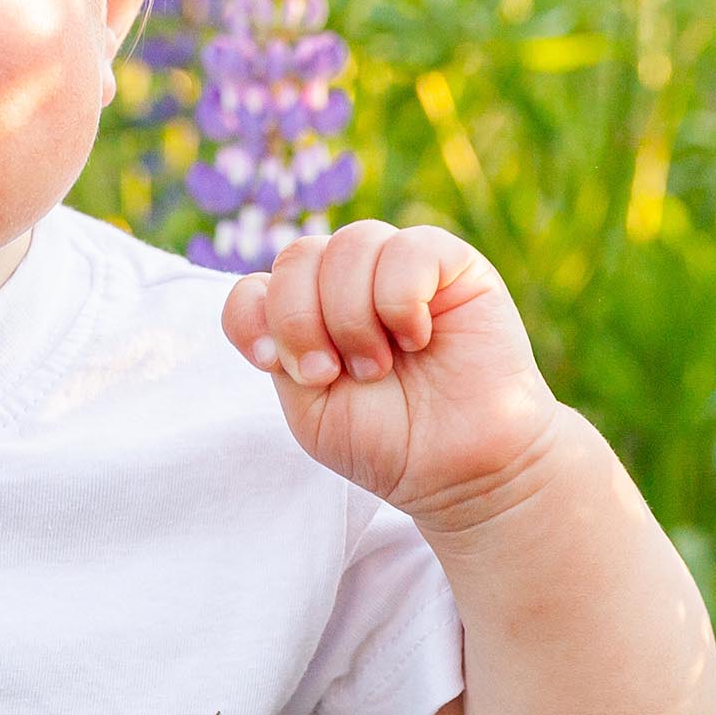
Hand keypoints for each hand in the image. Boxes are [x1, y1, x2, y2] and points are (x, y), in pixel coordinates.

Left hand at [221, 221, 562, 529]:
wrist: (462, 469)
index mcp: (307, 314)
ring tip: (377, 365)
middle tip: (333, 374)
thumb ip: (280, 350)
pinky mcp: (452, 264)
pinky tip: (416, 337)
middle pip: (297, 255)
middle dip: (301, 320)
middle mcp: (348, 281)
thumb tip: (264, 291)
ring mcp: (398, 267)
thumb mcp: (311, 408)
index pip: (254, 286)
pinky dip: (400, 298)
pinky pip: (409, 248)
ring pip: (349, 245)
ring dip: (352, 316)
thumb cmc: (388, 441)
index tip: (278, 367)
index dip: (253, 319)